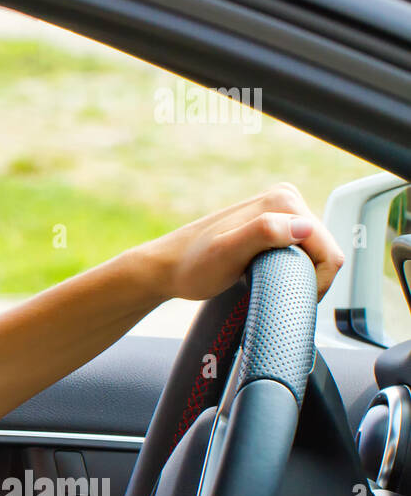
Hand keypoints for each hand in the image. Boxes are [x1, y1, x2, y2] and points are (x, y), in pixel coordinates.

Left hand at [133, 182, 343, 301]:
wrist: (167, 267)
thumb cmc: (192, 266)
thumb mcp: (226, 254)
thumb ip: (263, 234)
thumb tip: (303, 226)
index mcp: (283, 202)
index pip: (329, 251)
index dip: (316, 283)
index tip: (286, 297)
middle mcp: (285, 198)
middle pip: (324, 250)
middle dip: (307, 277)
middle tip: (272, 291)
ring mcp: (280, 210)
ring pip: (314, 252)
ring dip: (298, 273)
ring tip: (265, 282)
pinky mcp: (274, 223)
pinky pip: (301, 250)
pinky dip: (290, 268)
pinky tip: (267, 274)